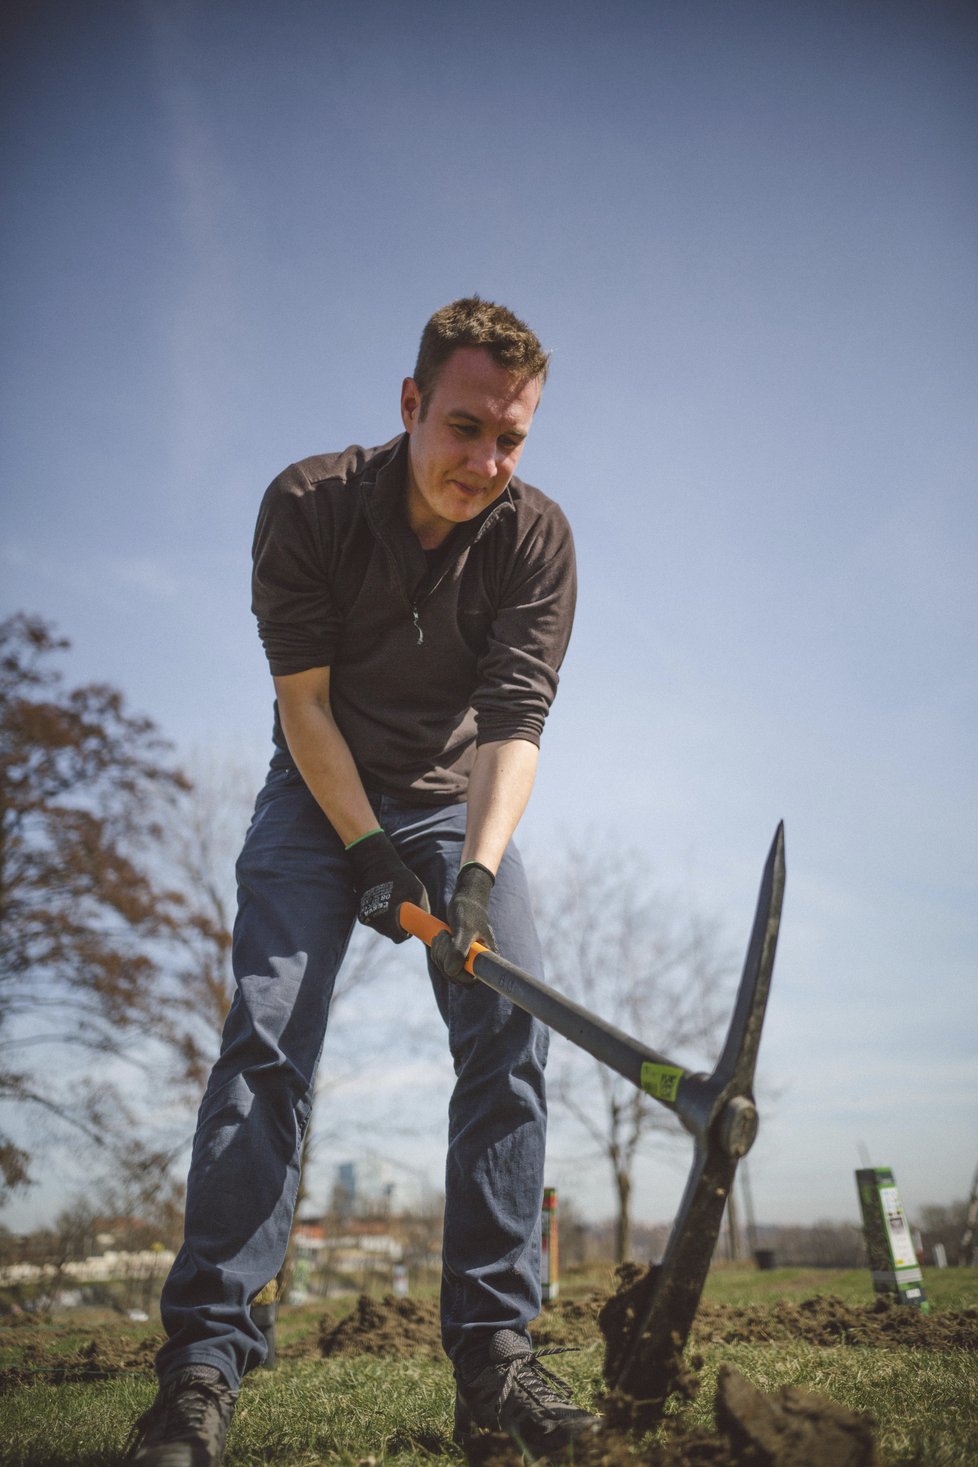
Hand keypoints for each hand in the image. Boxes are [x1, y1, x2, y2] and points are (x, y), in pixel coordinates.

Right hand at [346, 830, 428, 943]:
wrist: (374, 862)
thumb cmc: (398, 875)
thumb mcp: (417, 889)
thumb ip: (423, 907)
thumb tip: (427, 921)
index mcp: (386, 918)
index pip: (398, 938)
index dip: (406, 932)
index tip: (409, 922)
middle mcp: (373, 920)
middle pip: (390, 933)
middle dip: (398, 925)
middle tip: (404, 910)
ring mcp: (365, 916)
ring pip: (382, 927)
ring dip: (389, 919)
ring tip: (393, 901)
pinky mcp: (361, 912)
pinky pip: (375, 919)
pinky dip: (381, 914)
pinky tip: (385, 900)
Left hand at [432, 862, 497, 981]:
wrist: (466, 898)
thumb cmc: (469, 910)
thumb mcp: (464, 928)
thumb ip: (458, 950)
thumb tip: (450, 971)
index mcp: (486, 958)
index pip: (470, 980)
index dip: (457, 973)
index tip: (451, 953)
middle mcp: (478, 961)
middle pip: (455, 977)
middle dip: (444, 958)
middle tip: (444, 937)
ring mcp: (467, 958)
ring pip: (446, 969)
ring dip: (439, 953)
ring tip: (442, 934)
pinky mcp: (457, 954)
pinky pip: (443, 962)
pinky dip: (437, 951)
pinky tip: (441, 936)